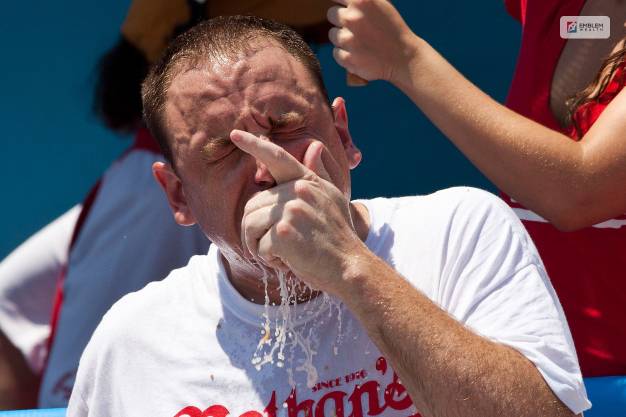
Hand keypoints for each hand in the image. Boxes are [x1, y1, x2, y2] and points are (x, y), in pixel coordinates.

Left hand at [231, 129, 364, 295]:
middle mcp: (299, 190)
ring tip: (280, 254)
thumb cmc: (339, 237)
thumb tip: (314, 146)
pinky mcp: (285, 232)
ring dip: (258, 245)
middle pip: (252, 204)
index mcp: (308, 181)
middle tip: (274, 246)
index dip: (254, 145)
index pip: (277, 157)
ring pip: (250, 224)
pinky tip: (287, 261)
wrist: (351, 266)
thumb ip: (320, 173)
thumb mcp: (334, 199)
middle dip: (256, 229)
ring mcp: (292, 210)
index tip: (235, 134)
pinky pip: (258, 245)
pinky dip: (268, 259)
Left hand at [327, 0, 416, 84]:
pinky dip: (345, 54)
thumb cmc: (392, 29)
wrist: (404, 58)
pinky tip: (360, 54)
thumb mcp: (381, 4)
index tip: (345, 8)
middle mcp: (352, 18)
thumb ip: (360, 1)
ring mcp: (348, 40)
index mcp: (361, 1)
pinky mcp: (347, 59)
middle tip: (358, 27)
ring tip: (361, 42)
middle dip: (341, 20)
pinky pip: (336, 52)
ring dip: (343, 38)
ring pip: (333, 34)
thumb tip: (344, 1)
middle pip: (331, 14)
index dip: (340, 3)